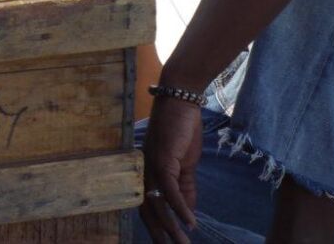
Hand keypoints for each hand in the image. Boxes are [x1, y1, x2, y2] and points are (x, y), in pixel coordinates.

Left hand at [140, 95, 201, 242]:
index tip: (164, 241)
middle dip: (159, 232)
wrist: (181, 103)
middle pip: (147, 209)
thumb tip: (188, 213)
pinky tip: (189, 222)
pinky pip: (171, 190)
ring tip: (182, 243)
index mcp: (148, 173)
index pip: (146, 205)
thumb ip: (186, 188)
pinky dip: (180, 208)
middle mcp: (144, 172)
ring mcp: (152, 167)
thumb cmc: (182, 131)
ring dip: (171, 226)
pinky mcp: (164, 160)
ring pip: (158, 203)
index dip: (154, 225)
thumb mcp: (186, 165)